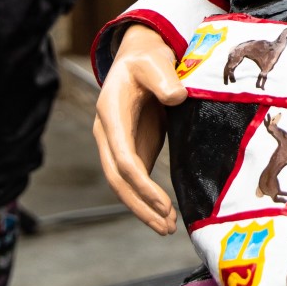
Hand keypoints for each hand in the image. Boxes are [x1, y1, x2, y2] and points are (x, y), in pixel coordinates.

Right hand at [92, 23, 186, 232]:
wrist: (139, 57)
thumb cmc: (146, 59)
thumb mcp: (154, 61)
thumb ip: (164, 78)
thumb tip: (177, 97)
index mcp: (111, 113)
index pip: (121, 156)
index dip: (140, 183)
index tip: (161, 202)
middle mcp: (109, 134)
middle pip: (118, 179)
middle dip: (140, 205)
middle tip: (166, 226)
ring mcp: (119, 144)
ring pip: (124, 185)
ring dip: (143, 208)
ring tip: (167, 228)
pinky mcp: (133, 147)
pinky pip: (136, 179)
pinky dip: (148, 198)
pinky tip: (165, 214)